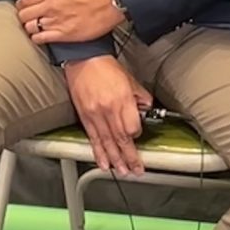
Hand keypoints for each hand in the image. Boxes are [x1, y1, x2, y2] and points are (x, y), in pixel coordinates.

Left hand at [17, 0, 120, 47]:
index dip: (22, 6)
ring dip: (31, 28)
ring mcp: (54, 20)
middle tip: (29, 18)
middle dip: (24, 17)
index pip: (23, 1)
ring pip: (29, 27)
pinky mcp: (62, 34)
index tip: (25, 8)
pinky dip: (37, 38)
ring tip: (36, 27)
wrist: (110, 2)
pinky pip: (39, 39)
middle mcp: (49, 4)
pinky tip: (41, 36)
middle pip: (23, 15)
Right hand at [62, 56, 147, 176]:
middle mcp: (108, 110)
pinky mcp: (85, 117)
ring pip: (107, 142)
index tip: (138, 136)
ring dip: (115, 159)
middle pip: (121, 139)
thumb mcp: (130, 79)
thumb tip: (145, 109)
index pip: (132, 127)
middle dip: (128, 157)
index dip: (136, 134)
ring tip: (121, 171)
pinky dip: (98, 152)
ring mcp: (95, 115)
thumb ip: (140, 97)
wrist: (83, 58)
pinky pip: (93, 138)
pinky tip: (103, 162)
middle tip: (135, 170)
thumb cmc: (106, 67)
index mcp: (122, 100)